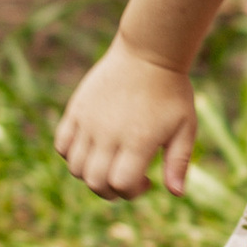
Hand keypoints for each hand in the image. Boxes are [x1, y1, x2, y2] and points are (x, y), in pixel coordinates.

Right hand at [54, 36, 197, 197]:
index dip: (133, 192)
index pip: (121, 185)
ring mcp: (89, 122)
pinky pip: (62, 144)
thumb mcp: (185, 127)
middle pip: (95, 182)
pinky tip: (92, 149)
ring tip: (109, 164)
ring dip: (90, 175)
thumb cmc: (171, 92)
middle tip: (126, 179)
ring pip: (75, 167)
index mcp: (138, 141)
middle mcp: (109, 134)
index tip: (146, 180)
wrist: (148, 53)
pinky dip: (71, 155)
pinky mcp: (76, 110)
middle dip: (110, 191)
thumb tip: (176, 194)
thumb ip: (179, 162)